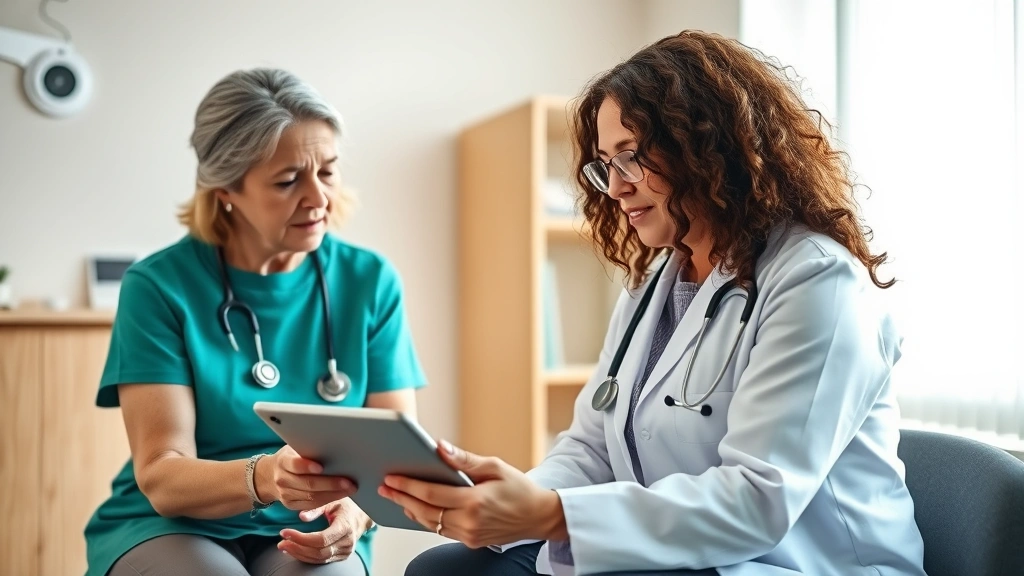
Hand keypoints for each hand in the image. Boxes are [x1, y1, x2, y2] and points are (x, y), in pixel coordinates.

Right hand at [257, 445, 355, 510]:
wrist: (270, 475)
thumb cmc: (291, 456)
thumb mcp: (294, 448)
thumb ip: (308, 449)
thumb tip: (333, 445)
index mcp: (282, 461)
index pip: (294, 464)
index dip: (307, 466)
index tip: (321, 466)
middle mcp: (282, 479)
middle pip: (308, 484)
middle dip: (331, 484)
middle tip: (349, 482)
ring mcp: (285, 494)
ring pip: (312, 497)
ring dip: (333, 494)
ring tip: (350, 489)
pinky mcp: (291, 504)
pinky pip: (311, 505)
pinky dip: (327, 500)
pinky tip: (340, 495)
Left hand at [278, 498, 370, 563]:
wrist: (362, 515)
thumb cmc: (346, 505)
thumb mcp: (333, 500)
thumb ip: (317, 507)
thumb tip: (301, 516)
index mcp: (345, 527)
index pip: (321, 539)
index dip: (301, 538)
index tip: (285, 532)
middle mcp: (347, 542)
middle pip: (318, 552)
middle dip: (297, 547)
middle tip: (281, 540)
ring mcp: (345, 551)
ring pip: (318, 559)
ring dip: (299, 554)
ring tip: (284, 546)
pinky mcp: (341, 556)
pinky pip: (321, 560)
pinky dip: (306, 556)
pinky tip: (295, 550)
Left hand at [377, 440, 566, 547]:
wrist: (538, 516)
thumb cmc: (519, 488)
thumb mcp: (495, 467)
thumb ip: (465, 460)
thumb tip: (440, 447)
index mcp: (475, 502)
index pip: (432, 493)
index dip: (408, 485)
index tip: (391, 478)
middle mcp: (469, 522)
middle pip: (425, 511)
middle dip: (402, 498)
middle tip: (384, 487)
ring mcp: (469, 535)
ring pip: (430, 524)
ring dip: (410, 510)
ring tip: (395, 497)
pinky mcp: (470, 541)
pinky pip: (440, 530)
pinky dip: (425, 519)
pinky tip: (415, 508)